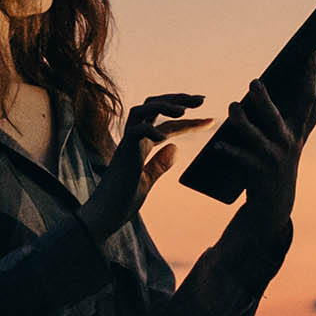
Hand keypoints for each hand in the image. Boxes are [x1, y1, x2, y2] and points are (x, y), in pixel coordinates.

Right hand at [82, 92, 206, 234]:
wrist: (104, 215)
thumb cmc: (122, 200)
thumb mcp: (148, 181)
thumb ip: (160, 164)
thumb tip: (176, 148)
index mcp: (142, 145)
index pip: (169, 125)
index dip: (190, 121)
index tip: (211, 120)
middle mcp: (134, 139)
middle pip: (154, 106)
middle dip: (178, 99)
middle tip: (201, 100)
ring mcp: (127, 143)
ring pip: (142, 110)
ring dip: (164, 106)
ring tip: (184, 110)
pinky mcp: (123, 152)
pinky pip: (135, 132)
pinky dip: (150, 130)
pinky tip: (165, 139)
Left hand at [213, 53, 315, 222]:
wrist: (275, 202)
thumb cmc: (283, 165)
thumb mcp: (298, 143)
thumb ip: (309, 121)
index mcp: (298, 130)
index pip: (307, 99)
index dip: (311, 76)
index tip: (312, 54)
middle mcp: (288, 142)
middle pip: (276, 117)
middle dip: (265, 100)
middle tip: (254, 82)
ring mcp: (273, 157)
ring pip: (256, 137)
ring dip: (242, 122)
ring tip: (232, 107)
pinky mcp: (258, 172)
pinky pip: (242, 159)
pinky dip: (230, 151)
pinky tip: (218, 144)